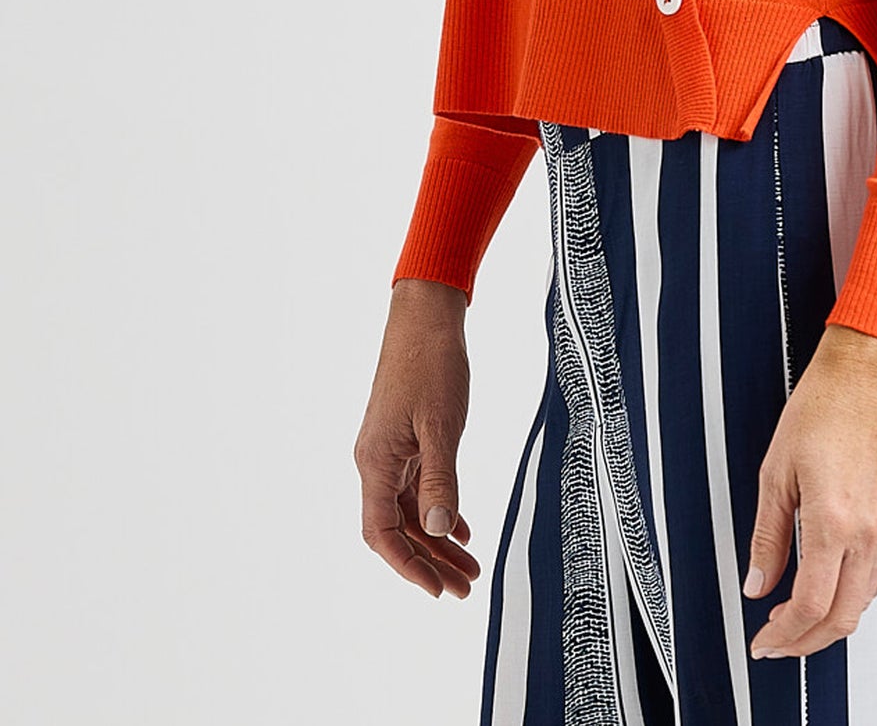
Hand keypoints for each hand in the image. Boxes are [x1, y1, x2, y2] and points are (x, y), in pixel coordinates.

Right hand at [354, 278, 482, 599]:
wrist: (426, 316)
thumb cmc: (431, 364)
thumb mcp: (441, 425)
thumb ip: (440, 479)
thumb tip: (438, 530)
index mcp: (376, 462)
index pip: (383, 533)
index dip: (408, 566)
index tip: (437, 589)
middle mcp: (377, 461)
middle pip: (399, 528)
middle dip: (430, 561)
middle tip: (465, 587)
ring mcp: (390, 449)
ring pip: (411, 509)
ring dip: (438, 538)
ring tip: (470, 566)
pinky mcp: (405, 437)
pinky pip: (418, 485)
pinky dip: (439, 507)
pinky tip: (461, 526)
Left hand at [743, 323, 876, 660]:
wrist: (869, 372)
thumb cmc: (824, 406)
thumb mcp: (776, 471)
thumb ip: (767, 536)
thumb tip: (757, 583)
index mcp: (833, 520)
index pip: (811, 605)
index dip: (784, 635)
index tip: (764, 641)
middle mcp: (870, 530)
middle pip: (843, 617)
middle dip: (806, 641)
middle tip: (778, 640)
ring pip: (866, 601)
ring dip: (833, 618)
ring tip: (801, 614)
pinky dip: (859, 592)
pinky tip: (836, 584)